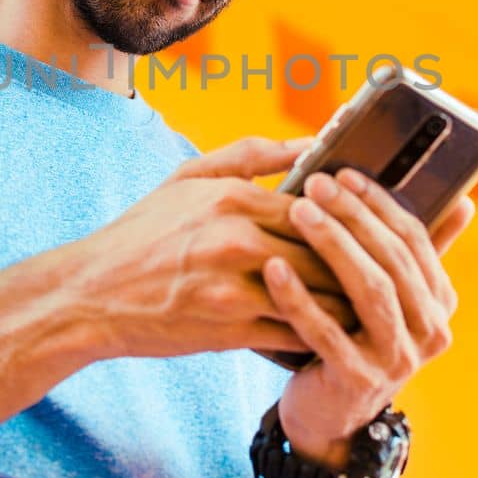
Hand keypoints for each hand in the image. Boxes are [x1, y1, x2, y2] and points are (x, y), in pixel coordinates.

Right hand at [65, 137, 358, 360]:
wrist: (91, 296)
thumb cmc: (142, 233)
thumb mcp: (189, 178)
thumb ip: (252, 155)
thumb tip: (310, 142)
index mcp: (231, 198)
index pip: (317, 207)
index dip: (349, 219)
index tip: (370, 226)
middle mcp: (236, 241)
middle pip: (326, 253)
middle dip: (358, 264)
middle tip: (386, 270)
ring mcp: (234, 290)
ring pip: (318, 297)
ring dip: (347, 303)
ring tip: (371, 304)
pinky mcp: (230, 332)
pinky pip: (294, 334)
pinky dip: (318, 334)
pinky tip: (333, 334)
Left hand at [262, 168, 475, 467]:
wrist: (329, 417)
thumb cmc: (353, 340)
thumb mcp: (390, 299)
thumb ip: (415, 253)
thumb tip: (465, 202)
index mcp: (439, 303)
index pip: (415, 239)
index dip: (379, 203)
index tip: (342, 173)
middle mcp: (429, 332)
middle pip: (392, 260)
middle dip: (352, 217)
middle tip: (315, 184)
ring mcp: (398, 359)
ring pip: (369, 291)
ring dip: (332, 246)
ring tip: (298, 212)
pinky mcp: (359, 381)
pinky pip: (326, 331)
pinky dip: (299, 298)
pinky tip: (273, 268)